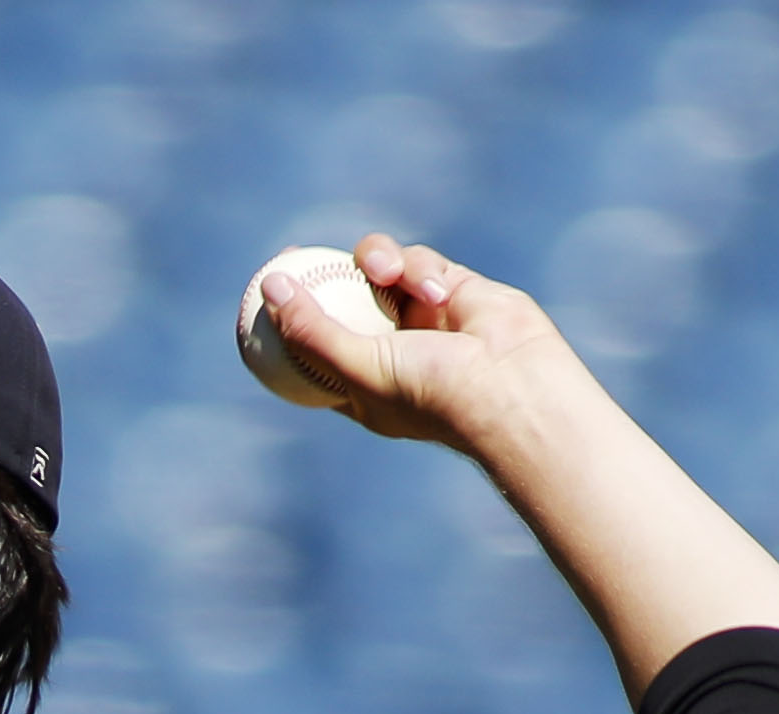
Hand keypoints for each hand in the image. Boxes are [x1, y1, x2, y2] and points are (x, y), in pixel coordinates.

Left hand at [260, 234, 589, 462]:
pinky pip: (421, 262)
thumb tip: (271, 288)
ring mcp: (422, 317)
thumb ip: (310, 330)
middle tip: (296, 252)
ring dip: (378, 260)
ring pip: (380, 270)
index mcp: (361, 382)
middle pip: (342, 301)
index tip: (267, 290)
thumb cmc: (431, 395)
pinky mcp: (454, 289)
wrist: (511, 388)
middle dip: (320, 275)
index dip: (288, 319)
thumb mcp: (357, 368)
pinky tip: (437, 292)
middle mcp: (390, 348)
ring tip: (385, 272)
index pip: (313, 347)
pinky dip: (421, 269)